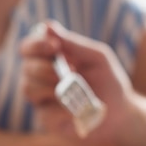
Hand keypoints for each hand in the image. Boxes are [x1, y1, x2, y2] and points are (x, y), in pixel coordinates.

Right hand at [19, 21, 136, 145]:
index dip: (35, 44)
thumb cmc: (108, 81)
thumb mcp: (96, 57)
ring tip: (72, 88)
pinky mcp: (48, 119)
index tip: (54, 46)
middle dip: (45, 67)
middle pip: (26, 67)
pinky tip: (76, 109)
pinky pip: (43, 111)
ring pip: (28, 87)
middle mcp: (41, 78)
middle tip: (71, 71)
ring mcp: (43, 99)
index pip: (28, 48)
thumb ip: (72, 43)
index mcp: (50, 59)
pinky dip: (61, 107)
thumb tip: (47, 26)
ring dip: (49, 85)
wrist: (120, 114)